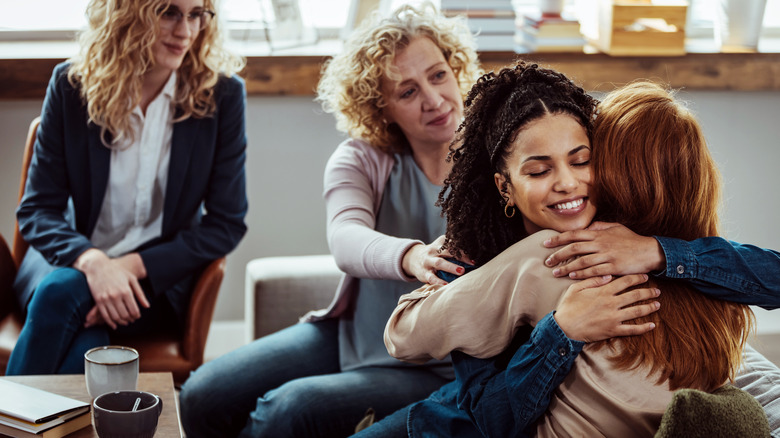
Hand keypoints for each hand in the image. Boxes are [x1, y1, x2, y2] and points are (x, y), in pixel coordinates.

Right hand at [74, 249, 150, 329]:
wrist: (98, 266)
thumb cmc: (117, 272)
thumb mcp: (132, 279)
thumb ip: (140, 294)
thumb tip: (147, 307)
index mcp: (126, 291)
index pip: (134, 310)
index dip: (137, 315)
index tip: (137, 316)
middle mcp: (116, 296)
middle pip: (125, 315)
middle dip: (130, 319)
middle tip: (132, 320)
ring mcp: (106, 299)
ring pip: (115, 317)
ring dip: (121, 322)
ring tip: (125, 322)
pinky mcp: (98, 300)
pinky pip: (105, 315)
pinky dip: (110, 323)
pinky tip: (114, 325)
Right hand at [402, 235, 468, 284]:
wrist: (413, 259)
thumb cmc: (435, 254)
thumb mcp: (441, 247)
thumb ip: (454, 248)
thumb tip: (474, 255)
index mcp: (440, 243)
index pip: (453, 243)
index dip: (464, 248)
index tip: (475, 254)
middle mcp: (434, 251)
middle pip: (447, 251)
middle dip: (460, 256)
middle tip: (471, 262)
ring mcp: (428, 261)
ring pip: (439, 263)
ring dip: (451, 267)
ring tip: (461, 271)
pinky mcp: (424, 273)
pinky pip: (432, 277)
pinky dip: (439, 282)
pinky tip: (447, 285)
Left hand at [543, 222, 665, 278]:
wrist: (650, 251)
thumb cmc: (631, 239)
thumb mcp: (615, 227)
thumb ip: (599, 227)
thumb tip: (585, 228)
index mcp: (599, 234)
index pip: (573, 234)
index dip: (558, 239)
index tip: (546, 243)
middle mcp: (601, 243)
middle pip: (574, 248)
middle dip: (558, 255)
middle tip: (547, 262)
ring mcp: (607, 256)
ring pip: (581, 261)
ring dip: (566, 267)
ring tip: (556, 272)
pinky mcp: (613, 267)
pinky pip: (594, 272)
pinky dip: (581, 274)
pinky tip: (572, 277)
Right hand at [555, 274, 659, 341]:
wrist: (565, 327)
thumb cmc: (568, 307)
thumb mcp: (576, 288)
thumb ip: (593, 280)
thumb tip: (608, 275)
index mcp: (603, 291)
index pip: (625, 281)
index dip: (637, 278)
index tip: (645, 276)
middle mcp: (612, 303)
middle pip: (635, 295)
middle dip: (648, 292)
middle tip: (657, 290)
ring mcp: (614, 317)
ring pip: (637, 311)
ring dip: (649, 307)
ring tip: (657, 304)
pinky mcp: (613, 330)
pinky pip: (632, 329)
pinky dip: (643, 328)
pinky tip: (652, 325)